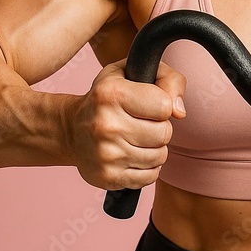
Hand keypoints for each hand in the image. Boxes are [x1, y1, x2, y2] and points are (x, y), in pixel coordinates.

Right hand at [68, 58, 186, 190]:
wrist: (71, 129)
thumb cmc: (108, 97)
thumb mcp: (132, 72)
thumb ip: (168, 79)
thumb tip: (179, 112)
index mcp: (111, 94)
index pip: (165, 106)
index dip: (162, 105)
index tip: (148, 104)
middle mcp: (105, 125)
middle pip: (164, 133)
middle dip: (159, 128)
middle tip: (142, 123)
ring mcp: (105, 155)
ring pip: (159, 157)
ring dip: (155, 148)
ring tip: (137, 138)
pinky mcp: (107, 177)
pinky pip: (149, 177)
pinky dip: (147, 168)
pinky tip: (133, 155)